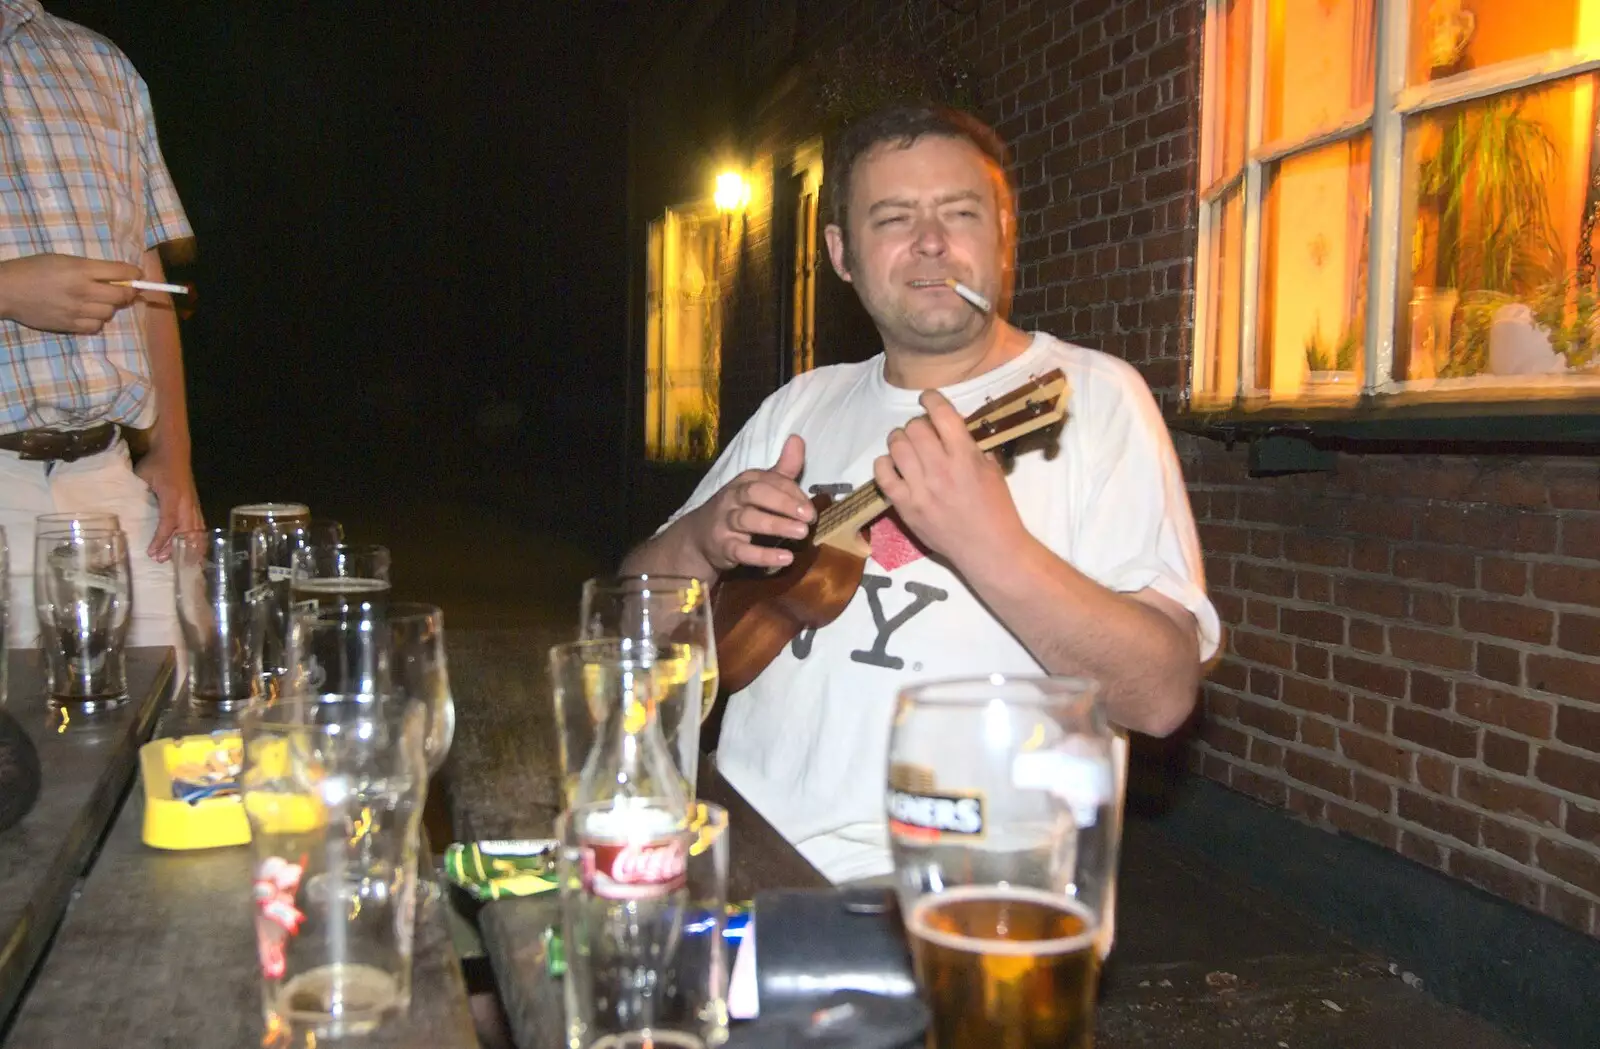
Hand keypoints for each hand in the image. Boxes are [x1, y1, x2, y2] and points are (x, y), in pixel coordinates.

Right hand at [0, 254, 140, 333]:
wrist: (6, 290)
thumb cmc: (33, 269)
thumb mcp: (63, 259)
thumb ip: (91, 268)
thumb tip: (119, 276)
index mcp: (81, 269)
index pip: (121, 272)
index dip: (134, 274)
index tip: (137, 275)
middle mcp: (83, 291)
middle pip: (122, 296)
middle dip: (127, 292)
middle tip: (122, 289)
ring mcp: (77, 311)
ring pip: (110, 312)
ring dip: (109, 306)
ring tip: (97, 300)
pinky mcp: (70, 326)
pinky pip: (96, 327)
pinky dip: (96, 320)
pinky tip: (87, 313)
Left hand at [133, 440, 203, 561]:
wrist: (174, 449)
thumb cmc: (156, 462)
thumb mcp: (143, 476)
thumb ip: (138, 494)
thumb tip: (128, 511)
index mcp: (172, 496)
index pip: (168, 522)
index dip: (161, 539)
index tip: (152, 553)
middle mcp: (186, 502)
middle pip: (185, 530)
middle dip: (174, 547)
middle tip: (162, 560)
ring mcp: (193, 503)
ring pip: (195, 529)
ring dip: (188, 546)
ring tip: (181, 560)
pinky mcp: (195, 504)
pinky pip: (200, 525)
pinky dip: (198, 539)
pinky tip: (195, 549)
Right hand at [692, 434, 812, 570]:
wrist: (699, 537)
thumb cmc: (738, 508)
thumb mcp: (759, 487)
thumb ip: (782, 470)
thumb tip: (798, 438)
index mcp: (745, 481)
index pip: (770, 480)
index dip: (792, 492)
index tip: (811, 507)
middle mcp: (733, 497)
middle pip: (756, 493)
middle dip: (784, 503)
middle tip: (809, 517)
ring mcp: (726, 522)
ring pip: (748, 520)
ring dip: (776, 525)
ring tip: (802, 533)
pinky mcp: (723, 547)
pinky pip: (742, 551)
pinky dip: (764, 555)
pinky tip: (786, 558)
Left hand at [873, 390, 1026, 570]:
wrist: (989, 549)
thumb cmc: (997, 510)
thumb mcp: (993, 470)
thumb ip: (972, 447)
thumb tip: (953, 430)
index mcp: (965, 456)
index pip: (941, 414)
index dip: (931, 399)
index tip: (928, 399)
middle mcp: (940, 468)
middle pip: (914, 427)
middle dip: (917, 424)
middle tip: (921, 433)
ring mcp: (920, 488)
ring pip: (896, 446)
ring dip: (900, 440)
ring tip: (906, 445)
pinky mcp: (905, 506)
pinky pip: (882, 475)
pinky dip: (883, 464)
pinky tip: (891, 464)